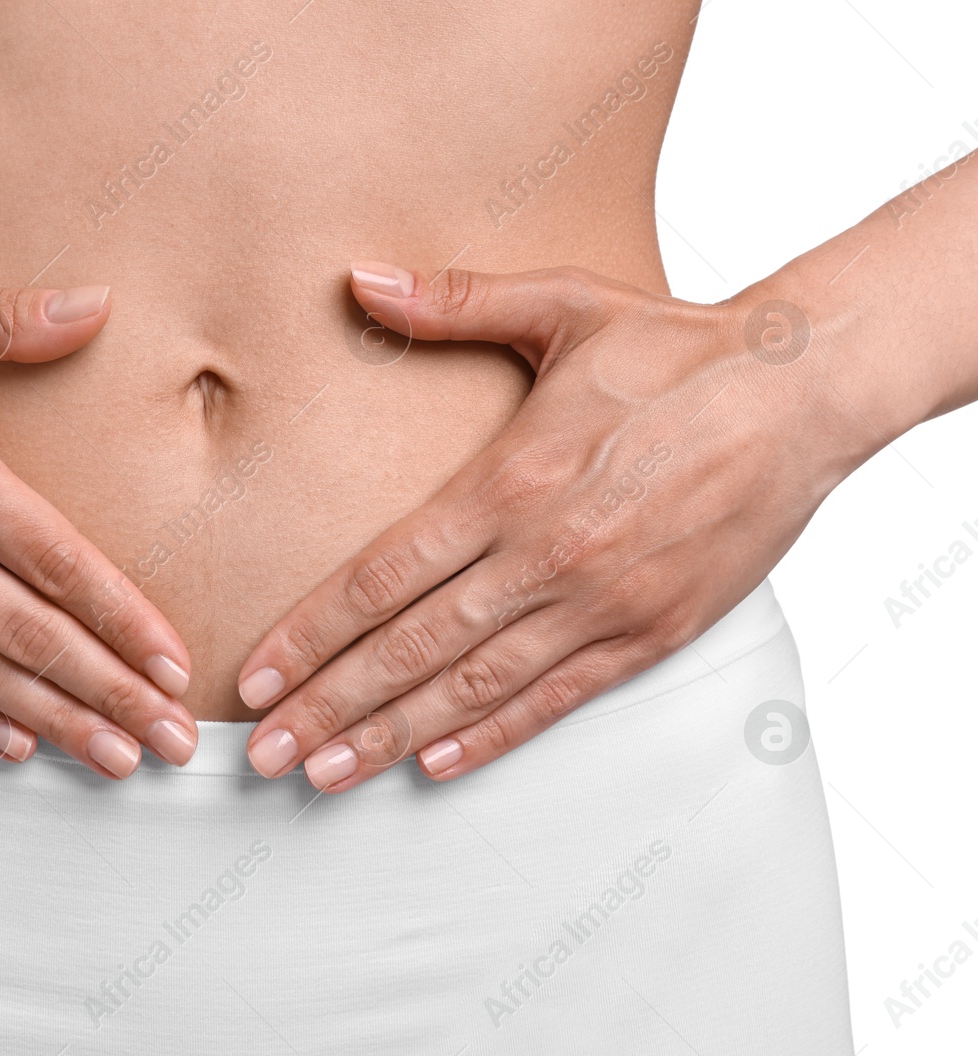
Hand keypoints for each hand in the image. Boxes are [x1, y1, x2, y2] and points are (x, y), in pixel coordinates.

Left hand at [237, 261, 854, 790]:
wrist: (805, 393)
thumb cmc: (678, 349)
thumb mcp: (563, 305)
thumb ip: (453, 302)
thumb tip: (360, 277)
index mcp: (510, 482)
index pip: (382, 576)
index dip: (311, 634)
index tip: (255, 676)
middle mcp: (547, 555)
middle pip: (412, 648)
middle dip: (330, 705)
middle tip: (267, 754)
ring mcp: (602, 604)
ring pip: (475, 688)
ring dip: (393, 735)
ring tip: (328, 773)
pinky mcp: (653, 633)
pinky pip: (557, 700)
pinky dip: (494, 736)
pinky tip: (437, 763)